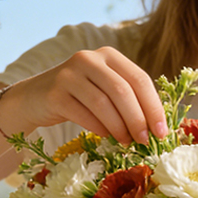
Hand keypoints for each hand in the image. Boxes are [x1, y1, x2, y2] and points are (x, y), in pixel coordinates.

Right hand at [14, 47, 168, 143]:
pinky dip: (99, 128)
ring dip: (119, 127)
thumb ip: (128, 99)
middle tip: (145, 141)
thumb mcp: (104, 89)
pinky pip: (83, 114)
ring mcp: (69, 74)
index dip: (154, 107)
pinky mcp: (54, 93)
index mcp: (109, 55)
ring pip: (103, 103)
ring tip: (126, 142)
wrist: (34, 98)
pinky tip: (106, 137)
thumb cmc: (79, 97)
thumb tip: (158, 126)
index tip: (163, 131)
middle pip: (123, 91)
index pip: (140, 79)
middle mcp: (89, 59)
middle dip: (138, 119)